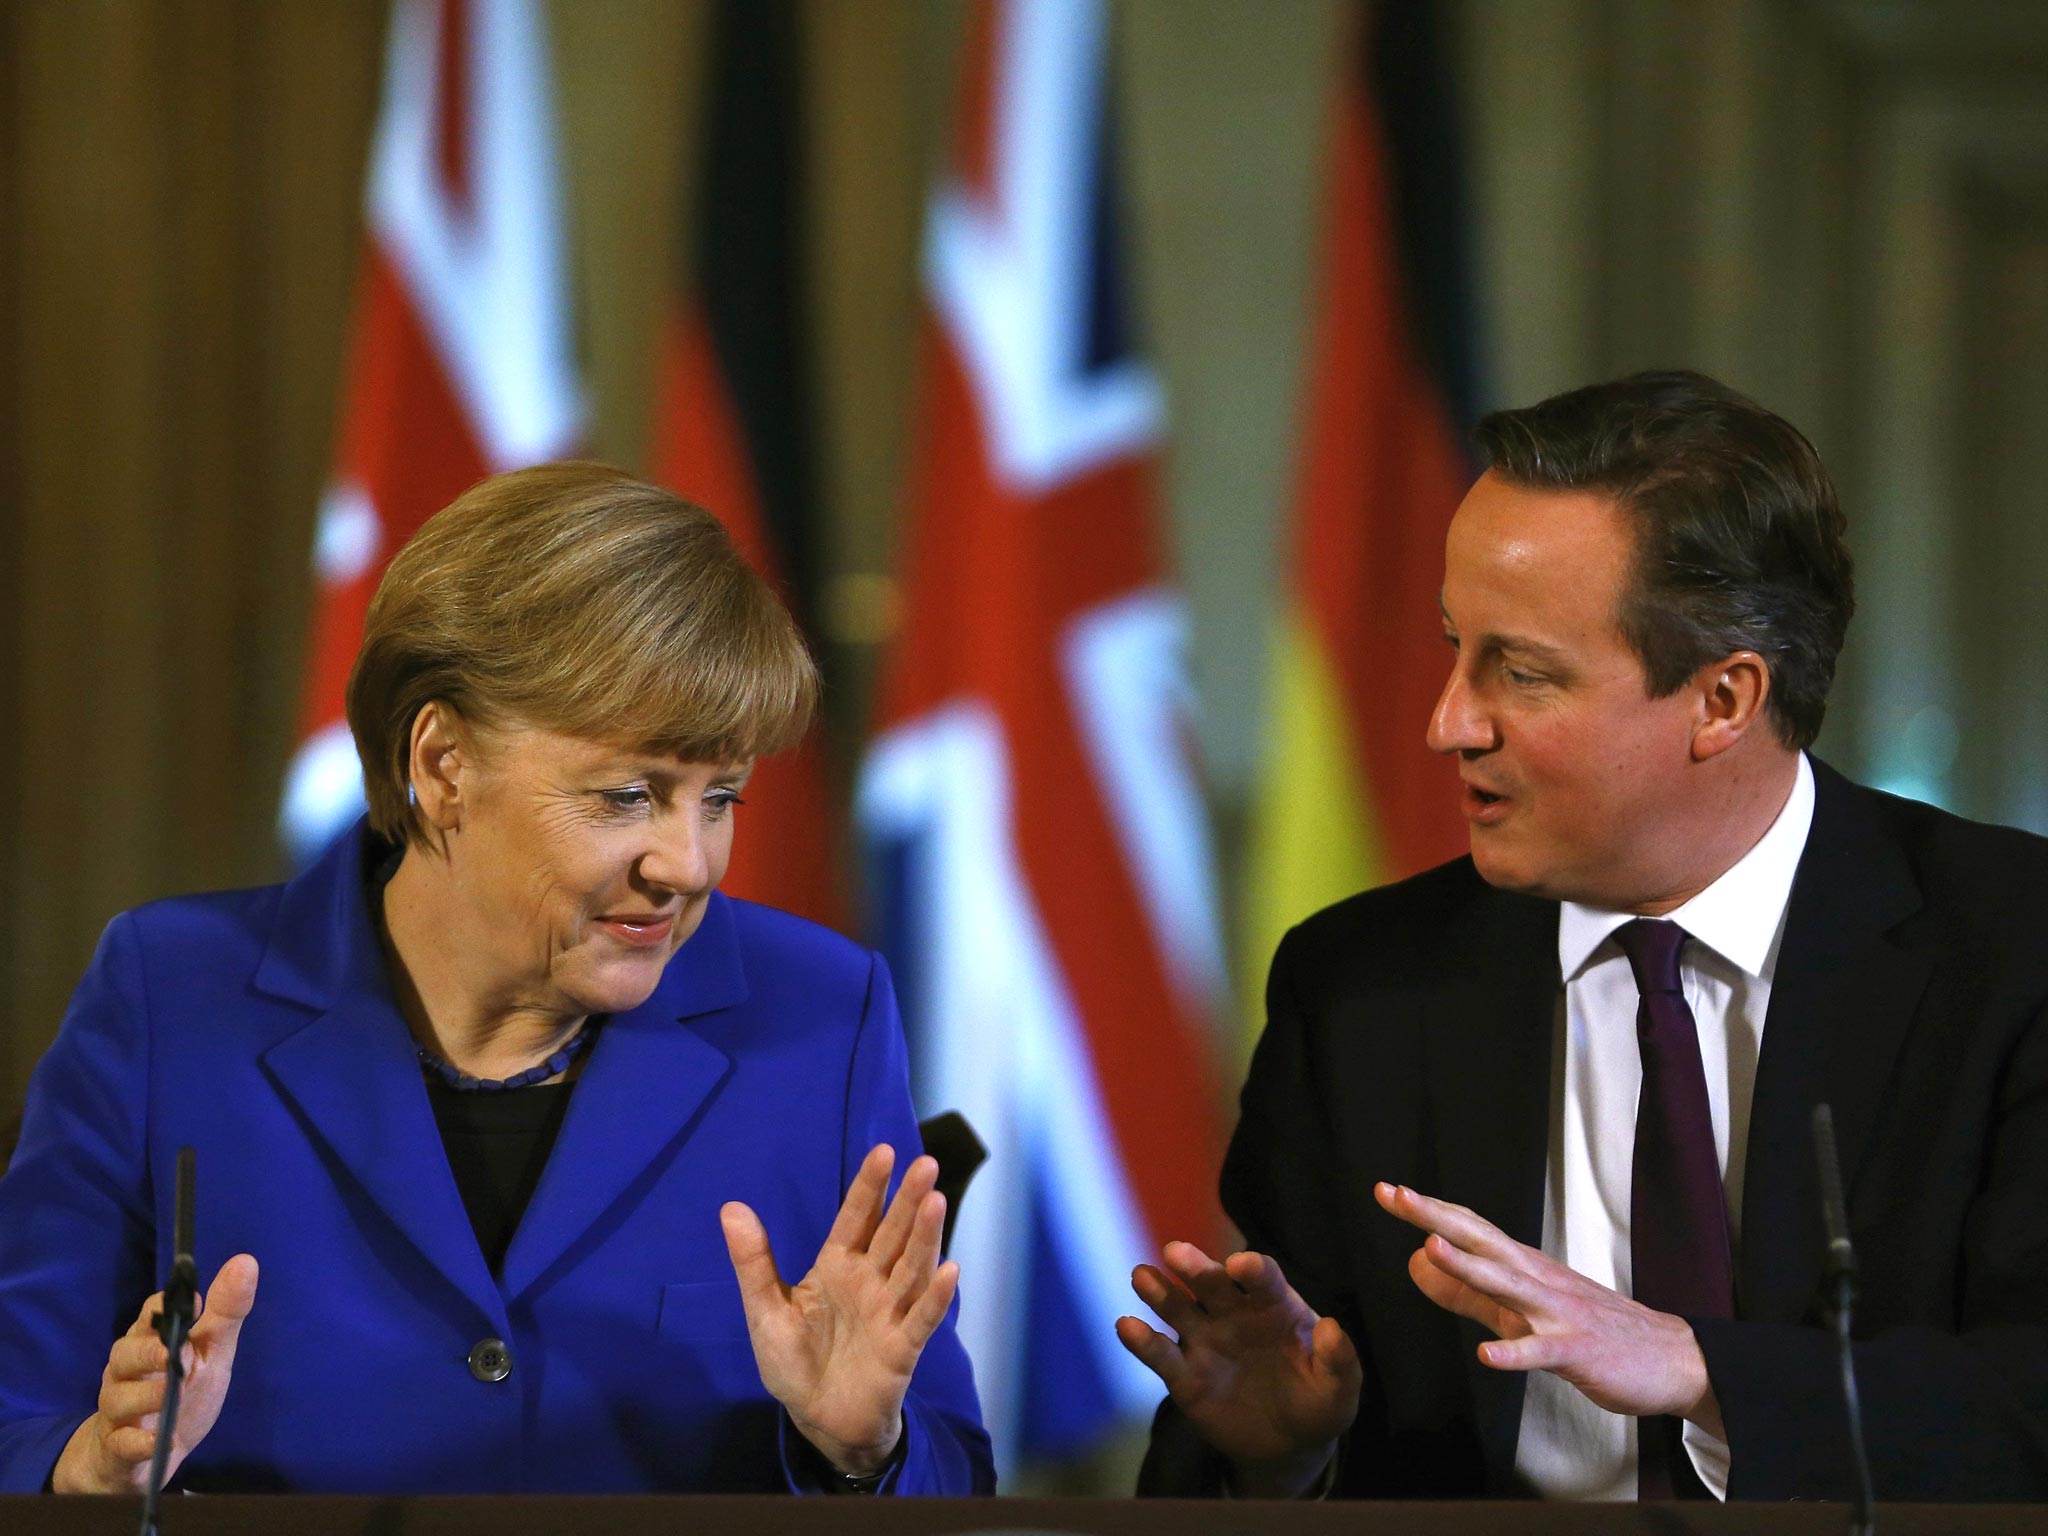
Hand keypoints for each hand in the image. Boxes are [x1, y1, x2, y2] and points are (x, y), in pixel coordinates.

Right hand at [51, 1254, 259, 1493]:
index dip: (163, 1307)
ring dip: (144, 1396)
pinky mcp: (116, 1448)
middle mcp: (127, 1372)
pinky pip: (120, 1444)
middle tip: (172, 1355)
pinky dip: (138, 1443)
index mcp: (151, 1343)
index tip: (191, 1303)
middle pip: (124, 1353)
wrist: (146, 1458)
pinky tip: (157, 1443)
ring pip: (117, 1397)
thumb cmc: (181, 1394)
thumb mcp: (212, 1353)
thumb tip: (245, 1261)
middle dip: (147, 1352)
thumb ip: (225, 1313)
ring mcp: (118, 1411)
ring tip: (169, 1396)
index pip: (149, 1315)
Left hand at [721, 1144, 956, 1476]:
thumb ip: (754, 1261)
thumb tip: (730, 1207)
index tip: (884, 1151)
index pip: (857, 1218)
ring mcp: (889, 1312)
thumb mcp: (765, 1310)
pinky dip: (937, 1297)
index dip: (870, 1186)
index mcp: (838, 1266)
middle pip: (892, 1234)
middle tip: (926, 1162)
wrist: (817, 1419)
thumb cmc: (793, 1360)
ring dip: (925, 1236)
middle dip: (908, 1199)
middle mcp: (869, 1281)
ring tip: (937, 1200)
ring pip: (911, 1267)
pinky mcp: (902, 1348)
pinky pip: (922, 1318)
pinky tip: (951, 1271)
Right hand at [1117, 1241, 1360, 1495]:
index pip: (1263, 1279)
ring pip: (1178, 1309)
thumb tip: (1331, 1327)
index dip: (1252, 1270)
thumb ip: (1339, 1360)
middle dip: (1194, 1266)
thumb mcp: (1340, 1390)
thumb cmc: (1318, 1403)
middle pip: (1211, 1283)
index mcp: (1275, 1306)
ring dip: (1159, 1291)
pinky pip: (1161, 1355)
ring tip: (1142, 1276)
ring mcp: (1206, 1341)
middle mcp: (1235, 1313)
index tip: (1240, 1265)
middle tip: (1175, 1252)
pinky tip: (1127, 1326)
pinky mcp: (1184, 1375)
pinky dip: (1142, 1340)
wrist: (1287, 1445)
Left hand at [1376, 1183, 1721, 1434]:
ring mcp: (1558, 1313)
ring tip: (1428, 1246)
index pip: (1469, 1228)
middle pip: (1480, 1240)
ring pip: (1507, 1285)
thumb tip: (1416, 1265)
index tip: (1387, 1191)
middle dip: (1435, 1217)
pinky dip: (1514, 1353)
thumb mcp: (1520, 1309)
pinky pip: (1541, 1352)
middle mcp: (1537, 1280)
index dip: (1428, 1210)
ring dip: (1467, 1266)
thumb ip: (1467, 1292)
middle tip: (1394, 1193)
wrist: (1671, 1358)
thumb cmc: (1593, 1330)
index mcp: (1524, 1267)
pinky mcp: (1577, 1351)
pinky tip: (1487, 1356)